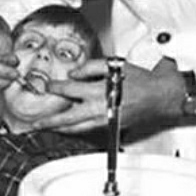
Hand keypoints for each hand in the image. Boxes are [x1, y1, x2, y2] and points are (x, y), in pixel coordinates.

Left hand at [32, 57, 184, 133]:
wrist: (160, 96)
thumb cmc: (139, 80)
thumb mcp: (114, 65)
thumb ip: (90, 67)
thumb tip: (73, 73)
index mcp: (99, 91)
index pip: (70, 90)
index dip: (56, 87)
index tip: (47, 86)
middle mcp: (99, 109)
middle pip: (67, 118)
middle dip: (49, 121)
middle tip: (35, 123)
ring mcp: (104, 121)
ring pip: (76, 129)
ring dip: (59, 129)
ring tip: (45, 128)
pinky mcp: (109, 127)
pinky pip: (87, 130)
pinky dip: (74, 129)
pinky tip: (66, 127)